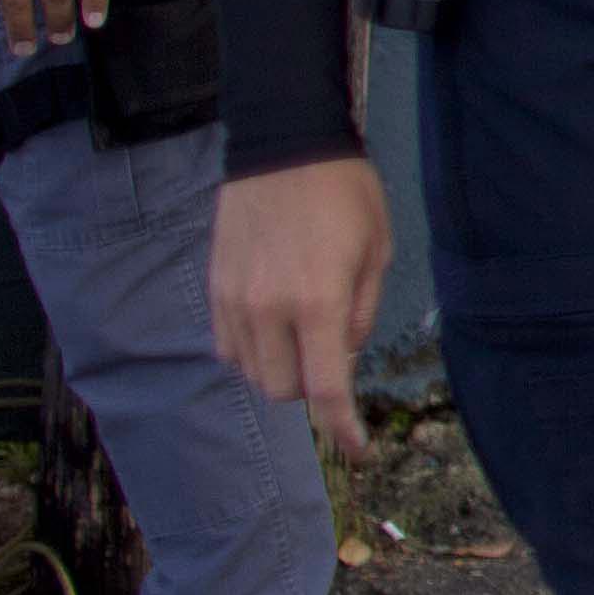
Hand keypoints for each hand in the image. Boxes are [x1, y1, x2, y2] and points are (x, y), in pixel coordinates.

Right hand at [214, 155, 393, 469]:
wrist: (284, 144)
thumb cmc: (345, 194)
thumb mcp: (378, 252)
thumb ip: (363, 313)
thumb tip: (343, 354)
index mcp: (318, 303)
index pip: (326, 389)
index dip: (342, 428)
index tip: (357, 450)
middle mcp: (269, 310)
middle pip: (283, 390)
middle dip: (311, 389)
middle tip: (332, 355)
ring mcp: (234, 300)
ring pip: (251, 372)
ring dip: (280, 370)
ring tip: (303, 332)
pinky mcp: (214, 288)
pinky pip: (226, 346)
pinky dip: (251, 351)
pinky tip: (273, 325)